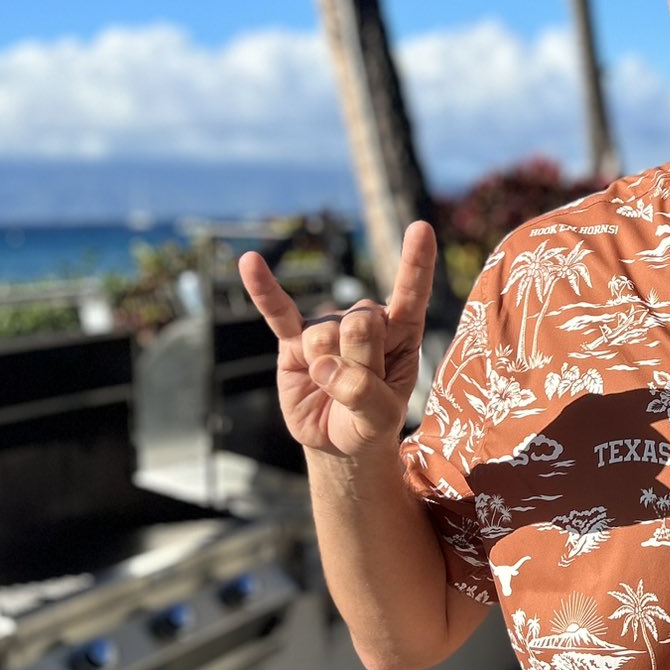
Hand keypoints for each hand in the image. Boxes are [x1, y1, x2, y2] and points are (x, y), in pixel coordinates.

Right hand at [237, 221, 437, 458]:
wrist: (335, 441)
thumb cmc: (368, 423)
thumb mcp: (381, 419)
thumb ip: (364, 393)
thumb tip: (324, 364)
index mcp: (402, 333)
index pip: (410, 295)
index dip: (415, 264)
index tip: (420, 228)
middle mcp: (365, 320)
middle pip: (361, 324)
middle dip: (358, 363)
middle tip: (356, 390)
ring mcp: (327, 327)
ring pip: (324, 335)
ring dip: (326, 368)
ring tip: (330, 386)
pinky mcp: (292, 340)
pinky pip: (277, 312)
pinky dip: (264, 290)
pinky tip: (249, 262)